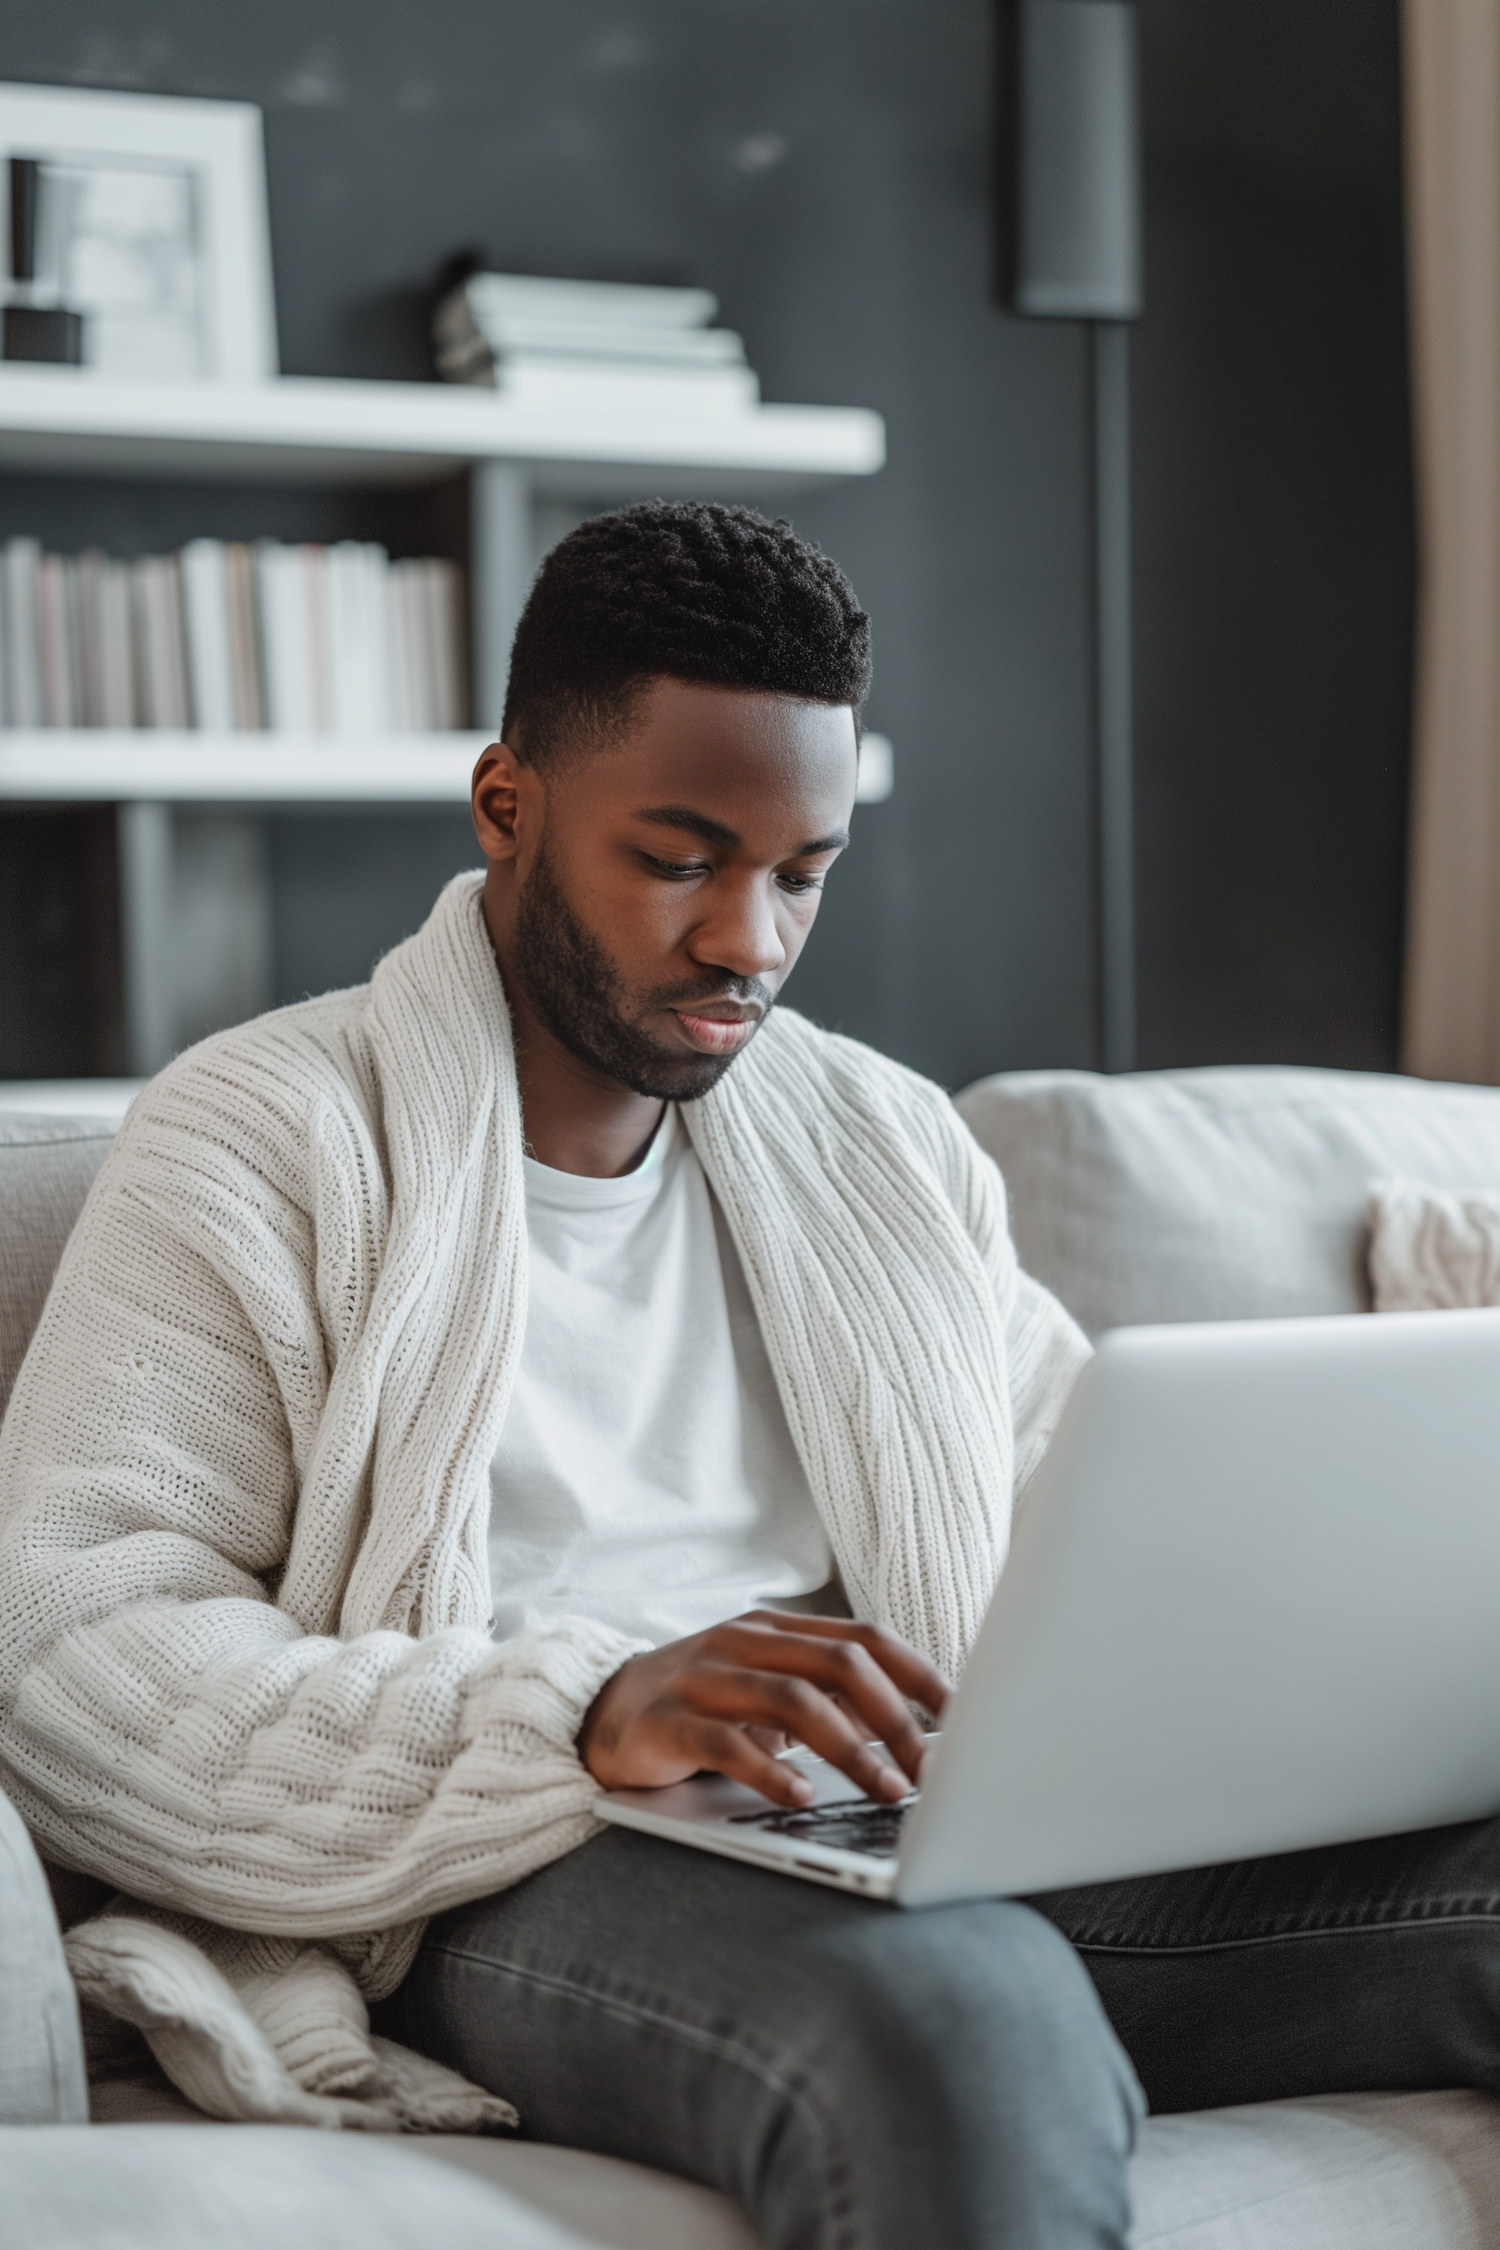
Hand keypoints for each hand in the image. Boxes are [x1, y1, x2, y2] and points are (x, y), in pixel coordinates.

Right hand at [578, 1611, 949, 1809]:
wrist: (602, 1712)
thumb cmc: (702, 1705)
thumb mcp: (767, 1688)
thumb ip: (826, 1697)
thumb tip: (908, 1732)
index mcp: (778, 1630)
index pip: (865, 1638)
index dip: (919, 1675)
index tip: (962, 1718)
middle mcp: (745, 1643)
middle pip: (838, 1663)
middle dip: (894, 1718)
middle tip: (927, 1770)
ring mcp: (705, 1677)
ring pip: (794, 1701)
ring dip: (851, 1749)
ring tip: (886, 1790)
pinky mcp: (670, 1721)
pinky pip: (728, 1742)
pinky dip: (772, 1771)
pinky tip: (801, 1798)